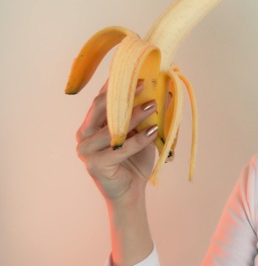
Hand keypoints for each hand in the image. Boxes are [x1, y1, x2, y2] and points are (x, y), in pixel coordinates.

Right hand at [75, 82, 157, 205]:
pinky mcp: (95, 164)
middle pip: (101, 108)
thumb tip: (166, 93)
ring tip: (153, 106)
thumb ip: (146, 116)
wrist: (131, 192)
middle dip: (124, 94)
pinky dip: (139, 139)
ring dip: (135, 115)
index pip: (101, 99)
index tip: (136, 73)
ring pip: (112, 127)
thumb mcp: (141, 133)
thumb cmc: (135, 161)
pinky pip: (121, 148)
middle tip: (145, 84)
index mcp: (90, 125)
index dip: (116, 84)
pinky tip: (154, 131)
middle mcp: (83, 135)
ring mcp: (86, 150)